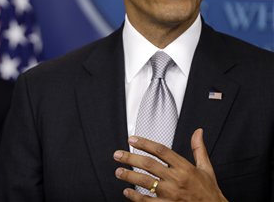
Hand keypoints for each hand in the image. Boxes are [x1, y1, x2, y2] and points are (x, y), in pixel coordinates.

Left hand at [113, 129, 227, 200]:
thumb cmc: (209, 192)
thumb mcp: (207, 169)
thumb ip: (199, 149)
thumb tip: (198, 131)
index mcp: (185, 168)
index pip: (161, 150)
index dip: (145, 143)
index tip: (132, 140)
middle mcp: (176, 179)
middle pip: (148, 164)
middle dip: (130, 158)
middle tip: (117, 155)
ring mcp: (171, 194)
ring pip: (145, 182)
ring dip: (129, 176)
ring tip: (118, 171)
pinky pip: (147, 201)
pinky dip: (135, 196)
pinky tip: (127, 192)